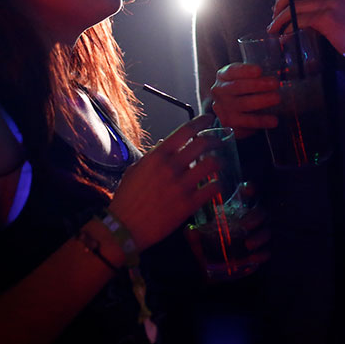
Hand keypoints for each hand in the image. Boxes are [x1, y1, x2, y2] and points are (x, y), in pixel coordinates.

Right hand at [108, 114, 221, 251]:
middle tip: (219, 142)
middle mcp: (171, 167)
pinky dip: (218, 184)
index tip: (209, 118)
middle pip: (203, 144)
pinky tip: (216, 185)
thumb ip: (152, 156)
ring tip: (219, 164)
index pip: (185, 131)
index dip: (200, 122)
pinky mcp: (189, 205)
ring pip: (212, 165)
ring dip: (219, 162)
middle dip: (215, 140)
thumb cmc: (127, 197)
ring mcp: (182, 185)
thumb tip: (166, 144)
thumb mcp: (135, 169)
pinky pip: (212, 189)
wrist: (125, 226)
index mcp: (158, 156)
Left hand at [185, 182, 270, 281]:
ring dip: (259, 236)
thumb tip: (190, 230)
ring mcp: (255, 235)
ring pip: (266, 231)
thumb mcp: (197, 235)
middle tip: (244, 224)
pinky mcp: (258, 252)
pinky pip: (266, 251)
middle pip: (260, 212)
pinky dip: (261, 254)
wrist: (209, 266)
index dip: (250, 189)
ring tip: (248, 244)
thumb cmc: (204, 243)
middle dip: (255, 217)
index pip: (246, 194)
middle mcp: (248, 219)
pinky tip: (253, 257)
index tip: (247, 190)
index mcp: (234, 209)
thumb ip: (193, 233)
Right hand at [209, 63, 279, 138]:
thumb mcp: (240, 80)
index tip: (259, 70)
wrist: (227, 113)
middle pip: (238, 86)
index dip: (245, 70)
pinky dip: (262, 120)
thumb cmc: (239, 93)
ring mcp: (223, 107)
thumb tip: (276, 77)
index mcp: (223, 76)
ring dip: (262, 100)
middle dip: (258, 85)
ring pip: (243, 103)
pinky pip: (247, 121)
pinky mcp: (229, 122)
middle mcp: (220, 91)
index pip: (232, 71)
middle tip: (274, 84)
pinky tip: (273, 120)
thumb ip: (253, 77)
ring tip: (277, 98)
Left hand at [267, 0, 344, 56]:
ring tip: (274, 30)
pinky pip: (299, 19)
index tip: (280, 9)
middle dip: (280, 2)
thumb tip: (295, 10)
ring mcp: (331, 1)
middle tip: (273, 17)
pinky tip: (285, 35)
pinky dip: (288, 28)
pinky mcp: (327, 16)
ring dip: (279, 19)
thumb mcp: (342, 8)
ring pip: (294, 6)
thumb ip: (323, 4)